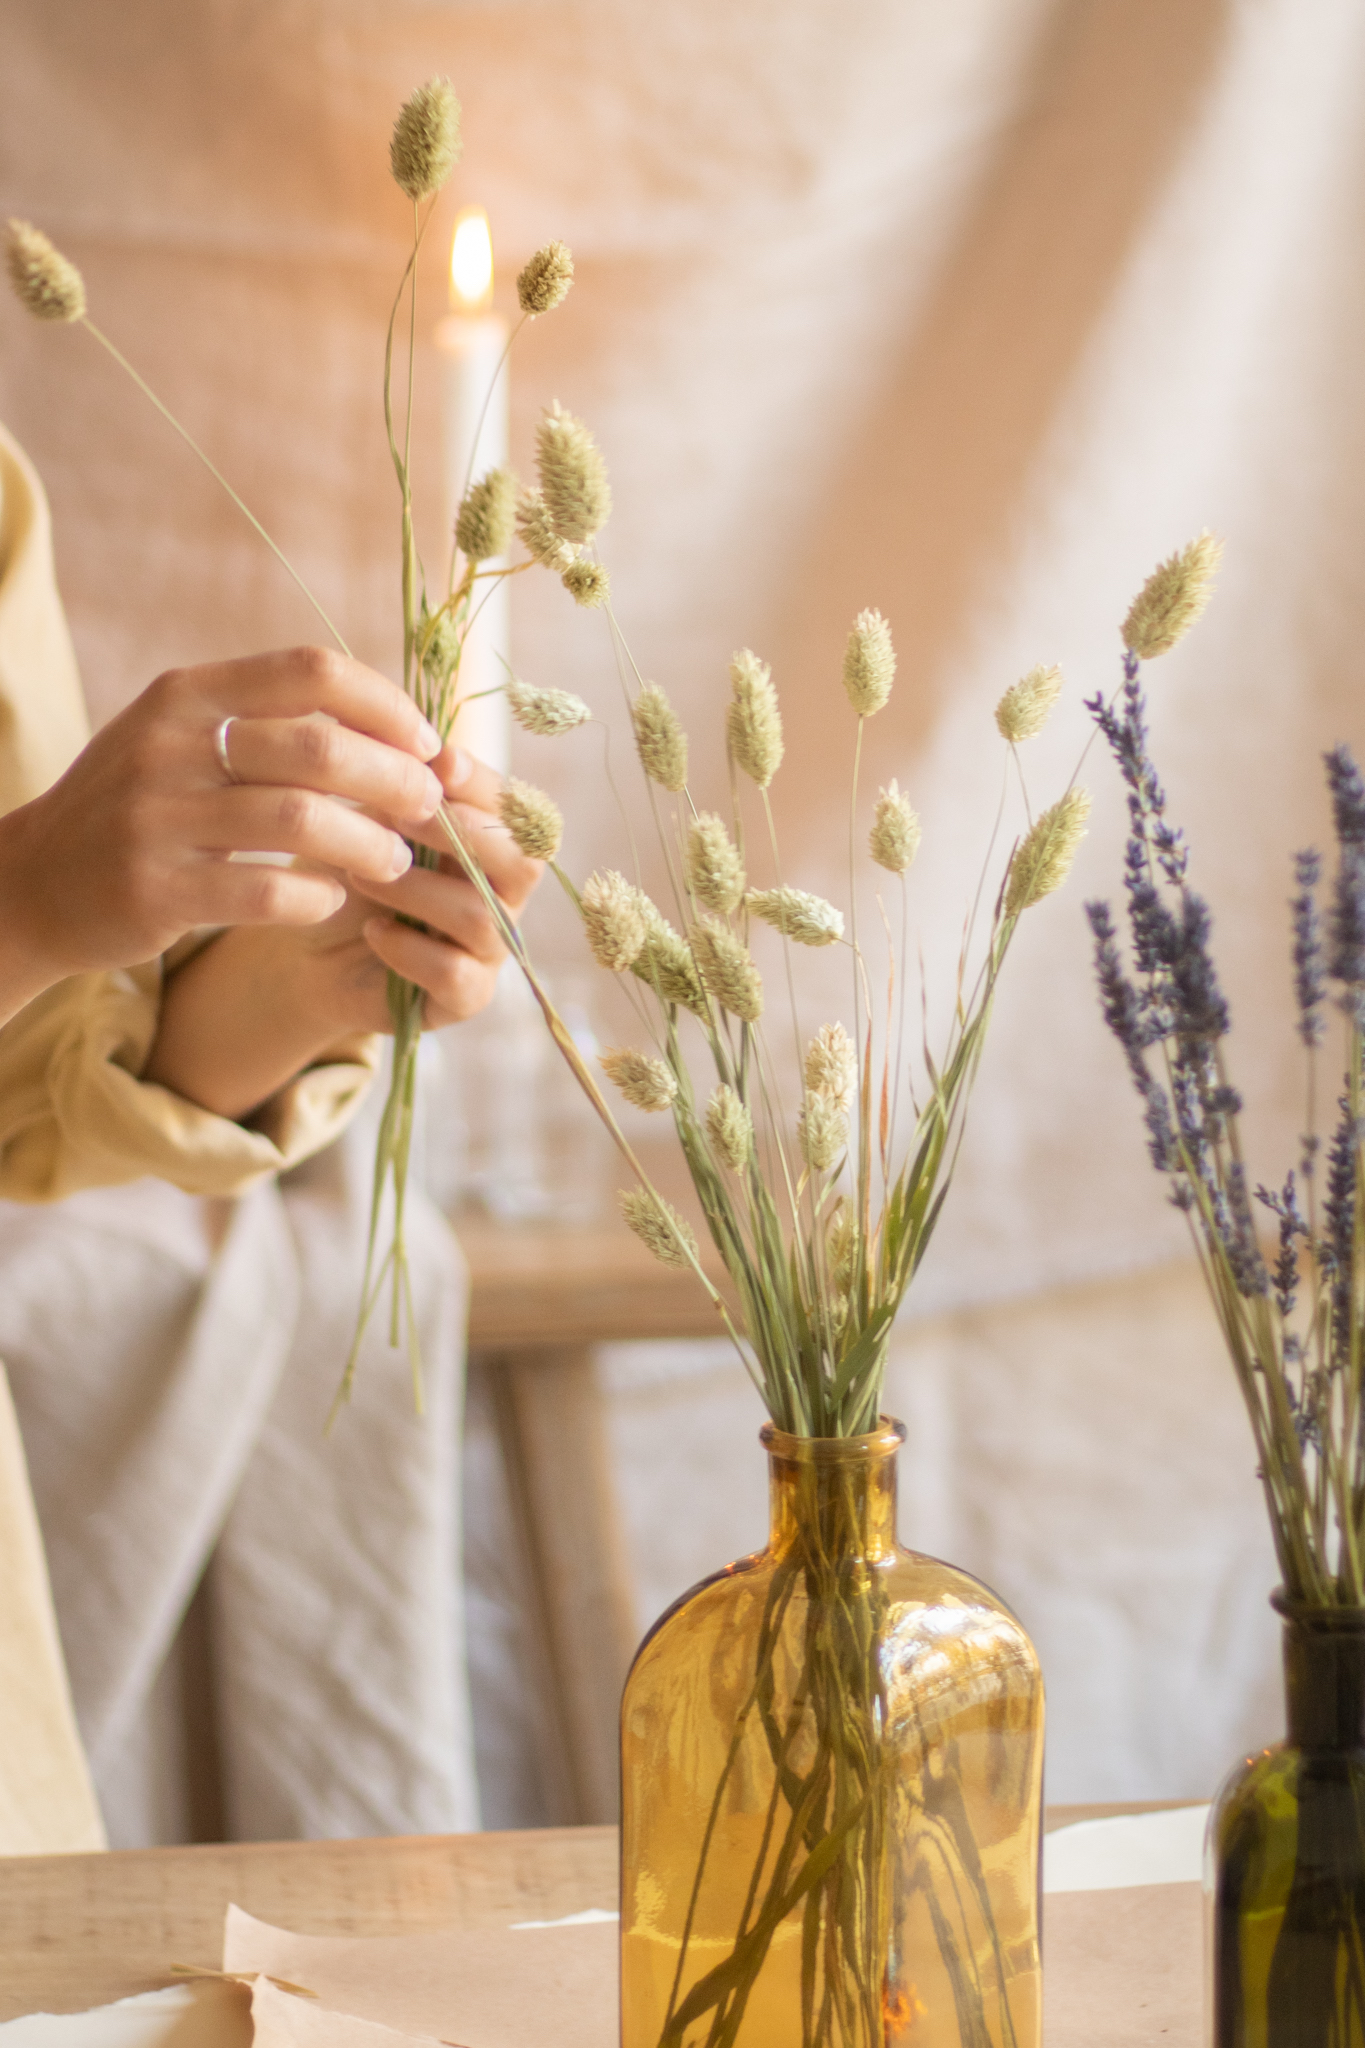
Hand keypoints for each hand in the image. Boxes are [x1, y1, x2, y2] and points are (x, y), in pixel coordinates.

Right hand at [0, 646, 445, 1019]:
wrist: (35, 881)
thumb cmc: (139, 807)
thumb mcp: (183, 737)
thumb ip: (268, 718)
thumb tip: (390, 719)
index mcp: (187, 694)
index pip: (310, 672)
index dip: (385, 707)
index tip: (426, 745)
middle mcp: (169, 745)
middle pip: (318, 747)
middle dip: (393, 779)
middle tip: (428, 809)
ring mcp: (157, 818)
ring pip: (300, 820)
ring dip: (367, 844)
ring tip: (395, 861)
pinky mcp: (155, 890)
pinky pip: (265, 892)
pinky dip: (315, 897)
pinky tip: (332, 900)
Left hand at [347, 744, 542, 1027]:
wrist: (305, 946)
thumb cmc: (345, 867)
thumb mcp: (366, 814)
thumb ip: (399, 781)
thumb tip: (420, 740)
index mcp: (492, 842)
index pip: (517, 810)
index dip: (484, 785)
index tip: (438, 762)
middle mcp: (504, 895)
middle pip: (524, 863)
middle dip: (462, 834)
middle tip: (399, 817)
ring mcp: (489, 950)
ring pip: (482, 916)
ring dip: (417, 891)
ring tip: (359, 875)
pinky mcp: (465, 998)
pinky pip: (457, 975)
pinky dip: (411, 950)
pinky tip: (374, 932)